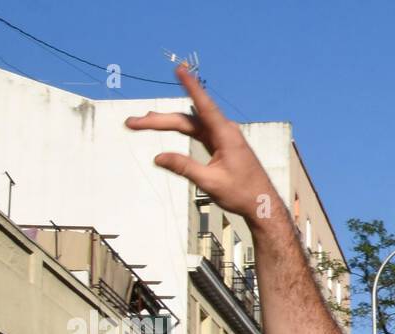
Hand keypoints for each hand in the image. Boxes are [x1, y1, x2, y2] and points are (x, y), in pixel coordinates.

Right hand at [125, 65, 276, 222]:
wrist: (263, 204)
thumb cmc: (242, 194)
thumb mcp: (210, 183)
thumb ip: (184, 167)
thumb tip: (157, 157)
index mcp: (226, 135)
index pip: (203, 106)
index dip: (190, 86)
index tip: (180, 68)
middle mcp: (224, 131)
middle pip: (186, 120)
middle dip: (158, 120)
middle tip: (131, 123)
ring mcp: (223, 137)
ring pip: (190, 125)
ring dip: (167, 123)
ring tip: (142, 121)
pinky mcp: (221, 145)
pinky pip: (197, 132)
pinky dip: (181, 129)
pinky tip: (168, 123)